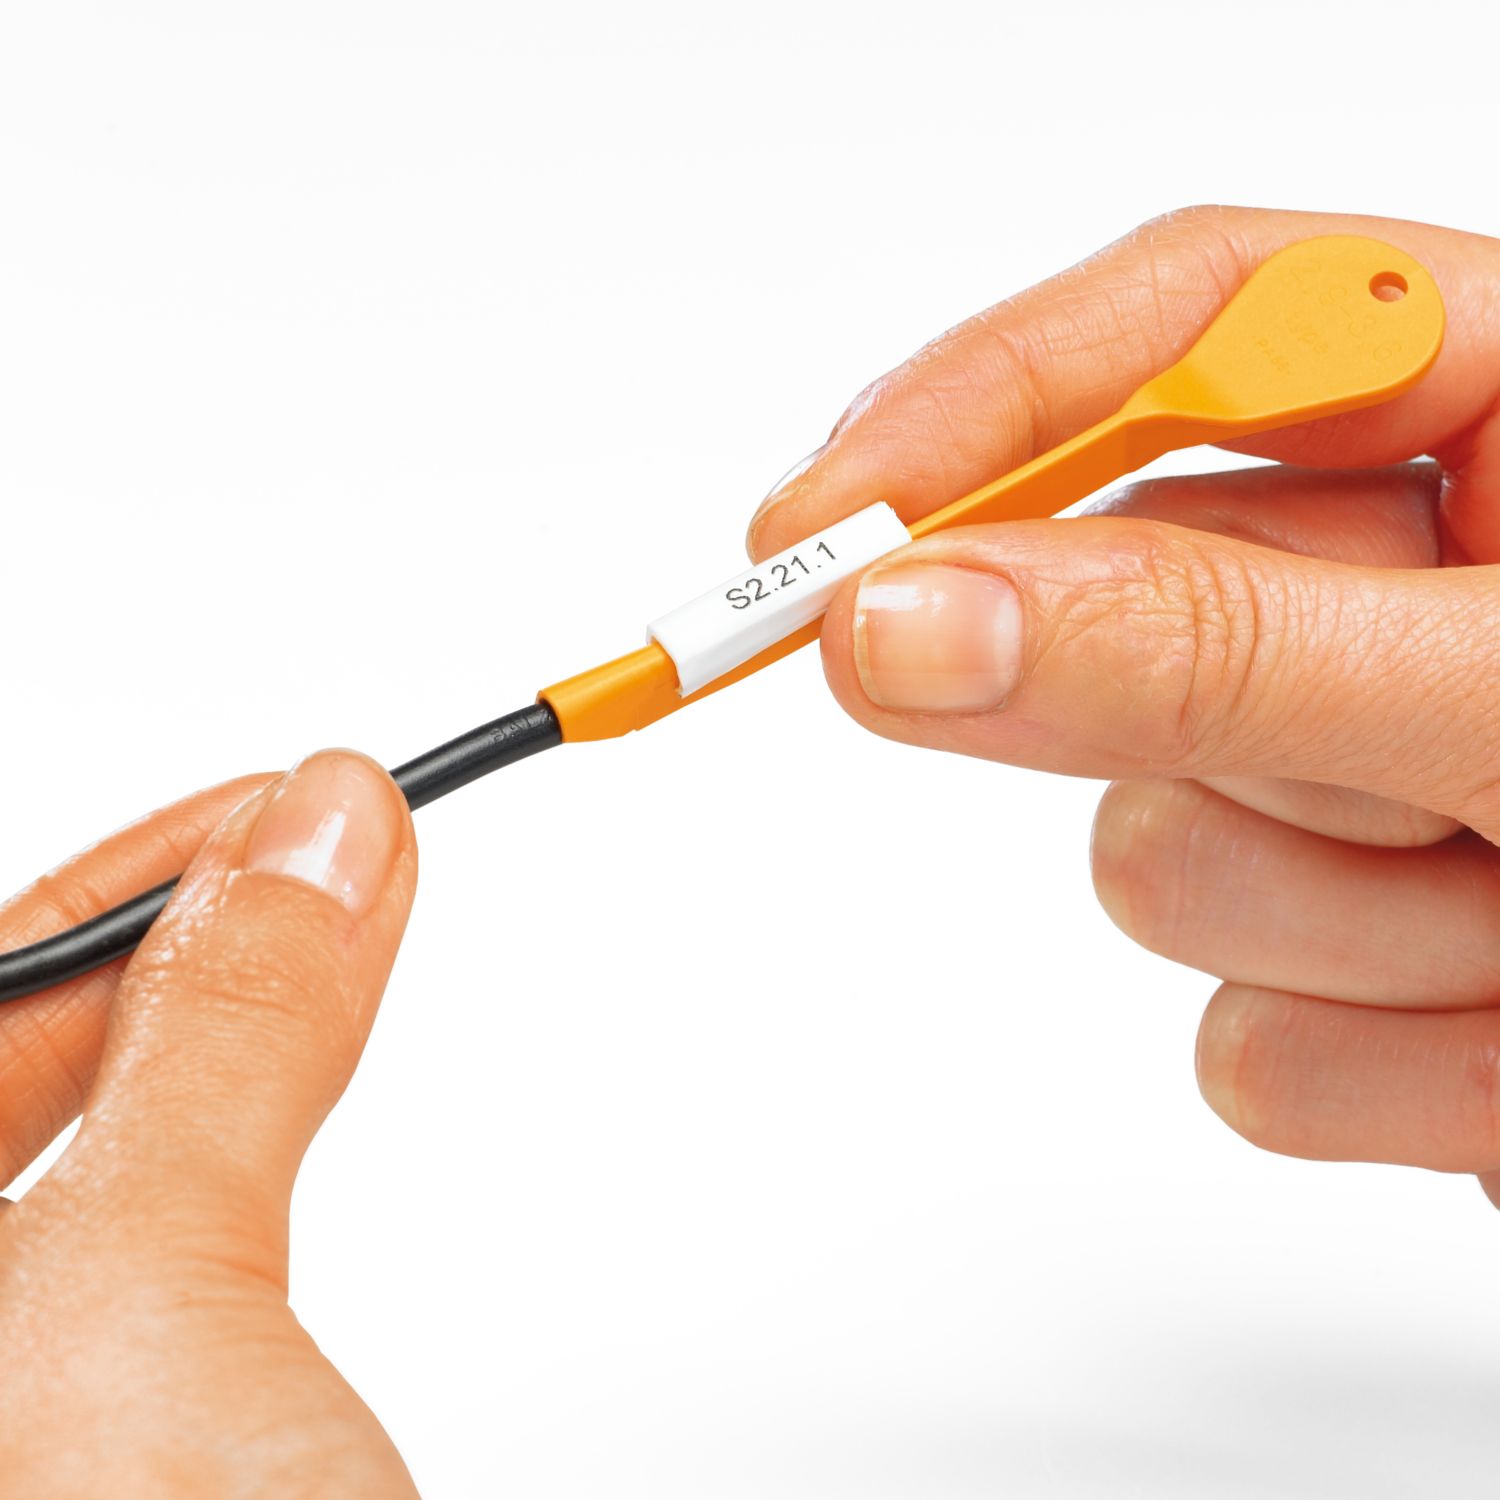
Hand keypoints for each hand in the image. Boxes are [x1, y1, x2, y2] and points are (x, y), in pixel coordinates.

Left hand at [0, 752, 419, 1496]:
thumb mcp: (148, 1301)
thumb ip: (225, 1051)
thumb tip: (319, 834)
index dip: (114, 890)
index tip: (270, 810)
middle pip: (26, 1071)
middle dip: (180, 952)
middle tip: (328, 860)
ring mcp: (31, 1409)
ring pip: (99, 1163)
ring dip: (215, 1044)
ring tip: (328, 953)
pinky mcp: (115, 1452)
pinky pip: (160, 1253)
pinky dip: (241, 1150)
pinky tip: (286, 1113)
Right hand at [749, 206, 1499, 1202]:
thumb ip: (1210, 650)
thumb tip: (892, 621)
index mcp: (1492, 417)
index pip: (1164, 337)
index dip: (965, 419)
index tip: (808, 533)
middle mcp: (1397, 589)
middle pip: (1124, 631)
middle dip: (1228, 737)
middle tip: (1416, 790)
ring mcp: (1349, 790)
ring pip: (1151, 862)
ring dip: (1336, 926)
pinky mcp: (1351, 973)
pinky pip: (1237, 1041)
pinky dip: (1379, 1067)